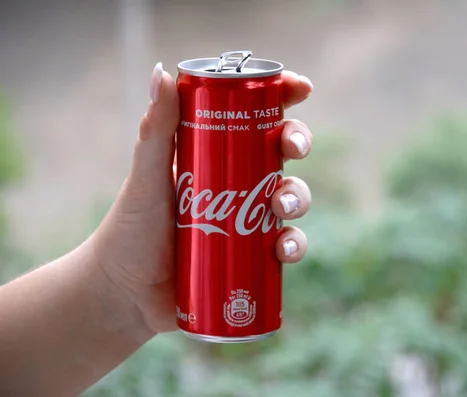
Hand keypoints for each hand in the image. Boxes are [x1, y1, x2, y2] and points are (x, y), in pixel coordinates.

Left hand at [91, 63, 313, 333]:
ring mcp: (248, 220)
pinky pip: (285, 246)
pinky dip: (293, 245)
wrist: (126, 294)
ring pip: (290, 198)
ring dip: (298, 197)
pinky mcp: (253, 258)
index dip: (282, 97)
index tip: (299, 88)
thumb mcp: (146, 178)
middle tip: (293, 149)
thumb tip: (162, 71)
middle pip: (281, 153)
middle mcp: (237, 183)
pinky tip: (284, 250)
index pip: (253, 117)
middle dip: (297, 143)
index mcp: (214, 155)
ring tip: (282, 207)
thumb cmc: (131, 231)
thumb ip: (156, 130)